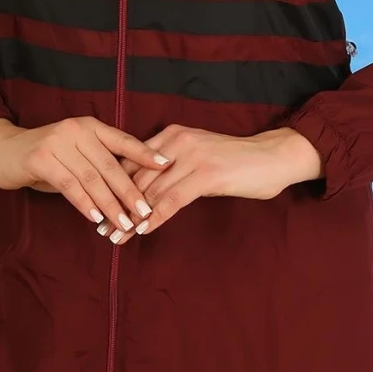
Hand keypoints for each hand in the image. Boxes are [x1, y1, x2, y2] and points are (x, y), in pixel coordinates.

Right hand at [0, 115, 172, 237]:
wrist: (2, 150)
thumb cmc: (44, 156)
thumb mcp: (74, 154)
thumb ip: (98, 164)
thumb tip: (131, 189)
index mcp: (90, 126)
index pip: (124, 141)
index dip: (145, 154)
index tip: (167, 166)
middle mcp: (77, 130)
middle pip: (111, 165)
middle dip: (130, 191)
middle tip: (146, 212)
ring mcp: (58, 143)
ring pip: (92, 178)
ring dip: (110, 204)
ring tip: (124, 223)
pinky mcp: (41, 159)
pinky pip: (69, 185)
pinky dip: (85, 204)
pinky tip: (96, 218)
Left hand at [109, 125, 322, 243]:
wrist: (273, 156)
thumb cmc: (237, 161)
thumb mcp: (199, 158)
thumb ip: (174, 169)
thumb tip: (148, 192)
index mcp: (172, 136)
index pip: (133, 162)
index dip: (114, 186)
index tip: (99, 207)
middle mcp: (177, 142)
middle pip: (138, 178)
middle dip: (117, 205)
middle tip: (102, 229)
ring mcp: (192, 157)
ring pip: (152, 191)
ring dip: (131, 217)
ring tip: (116, 236)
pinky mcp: (206, 174)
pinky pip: (173, 199)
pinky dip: (155, 216)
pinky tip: (142, 231)